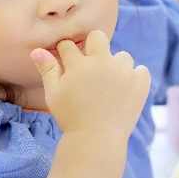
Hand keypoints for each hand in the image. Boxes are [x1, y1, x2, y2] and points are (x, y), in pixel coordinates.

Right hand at [30, 30, 150, 140]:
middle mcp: (102, 62)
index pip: (69, 45)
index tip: (69, 64)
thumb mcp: (53, 94)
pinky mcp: (140, 83)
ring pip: (123, 56)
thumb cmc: (70, 118)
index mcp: (79, 64)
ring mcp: (123, 71)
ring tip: (111, 86)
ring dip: (117, 65)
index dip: (67, 53)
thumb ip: (47, 70)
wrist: (96, 140)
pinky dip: (135, 78)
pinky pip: (141, 70)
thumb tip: (37, 50)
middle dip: (93, 47)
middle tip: (92, 68)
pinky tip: (126, 91)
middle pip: (98, 37)